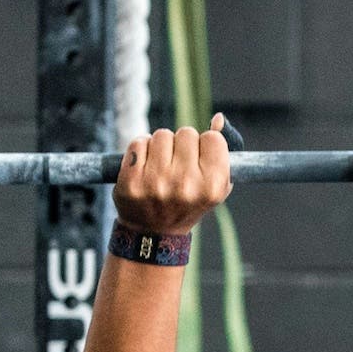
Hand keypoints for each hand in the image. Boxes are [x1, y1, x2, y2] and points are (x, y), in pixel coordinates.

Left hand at [113, 114, 233, 236]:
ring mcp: (157, 183)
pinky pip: (138, 142)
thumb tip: (218, 118)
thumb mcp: (214, 184)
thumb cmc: (189, 202)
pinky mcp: (132, 181)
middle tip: (177, 166)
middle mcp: (186, 185)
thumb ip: (220, 151)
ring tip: (160, 167)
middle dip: (181, 144)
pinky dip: (140, 150)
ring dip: (160, 146)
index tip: (198, 160)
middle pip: (186, 132)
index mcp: (213, 186)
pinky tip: (144, 168)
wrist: (153, 232)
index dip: (205, 146)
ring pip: (161, 135)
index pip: (213, 138)